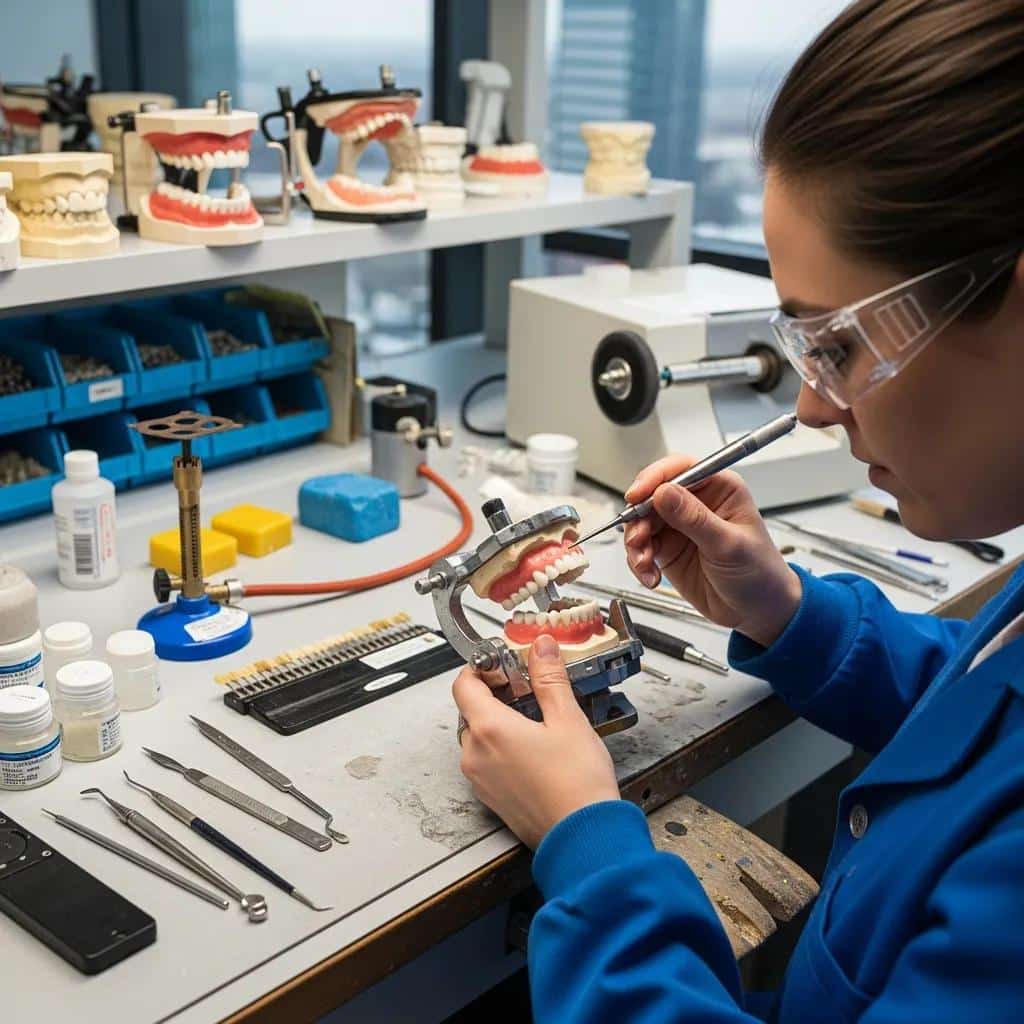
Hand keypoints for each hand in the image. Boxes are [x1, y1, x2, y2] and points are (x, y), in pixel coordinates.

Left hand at [453, 634, 619, 848]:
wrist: (584, 838)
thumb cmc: (577, 787)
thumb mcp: (568, 719)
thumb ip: (549, 678)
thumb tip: (541, 648)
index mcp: (489, 729)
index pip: (463, 683)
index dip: (481, 668)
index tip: (503, 663)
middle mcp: (475, 755)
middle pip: (470, 709)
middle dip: (495, 695)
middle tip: (526, 689)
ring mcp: (480, 780)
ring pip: (478, 737)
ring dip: (499, 723)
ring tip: (536, 720)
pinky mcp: (491, 798)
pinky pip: (487, 762)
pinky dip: (503, 749)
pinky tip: (535, 749)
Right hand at [623, 457, 801, 647]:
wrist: (758, 612)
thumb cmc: (760, 573)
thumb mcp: (728, 545)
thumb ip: (694, 519)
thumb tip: (663, 493)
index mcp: (719, 489)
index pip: (680, 470)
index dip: (654, 479)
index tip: (637, 496)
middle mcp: (696, 503)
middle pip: (652, 495)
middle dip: (639, 517)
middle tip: (638, 539)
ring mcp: (679, 526)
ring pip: (641, 522)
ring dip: (636, 543)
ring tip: (644, 563)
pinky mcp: (667, 549)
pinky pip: (641, 548)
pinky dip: (638, 562)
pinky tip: (650, 576)